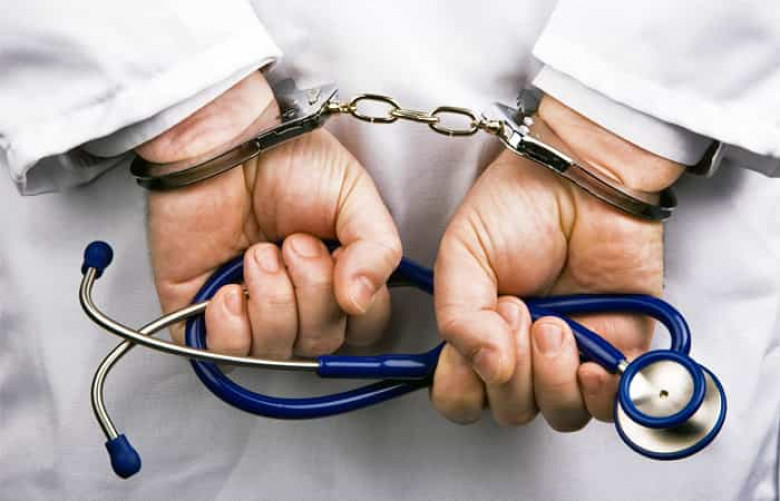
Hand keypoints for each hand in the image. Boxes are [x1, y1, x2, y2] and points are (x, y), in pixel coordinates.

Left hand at [138, 72, 400, 357]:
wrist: (226, 139)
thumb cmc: (291, 160)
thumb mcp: (356, 197)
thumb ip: (378, 250)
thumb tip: (360, 301)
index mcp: (339, 278)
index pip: (364, 328)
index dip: (359, 307)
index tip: (339, 257)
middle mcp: (299, 301)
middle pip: (320, 344)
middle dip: (311, 292)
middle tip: (294, 243)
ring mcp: (252, 311)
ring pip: (277, 351)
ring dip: (273, 301)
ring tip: (258, 254)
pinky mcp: (203, 314)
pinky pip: (226, 354)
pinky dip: (232, 327)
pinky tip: (230, 290)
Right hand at [431, 95, 683, 427]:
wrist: (584, 176)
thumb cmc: (519, 205)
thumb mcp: (462, 253)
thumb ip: (458, 316)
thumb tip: (488, 368)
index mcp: (479, 333)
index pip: (461, 396)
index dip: (465, 385)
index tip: (478, 339)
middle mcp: (522, 352)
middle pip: (509, 410)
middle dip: (512, 373)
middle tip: (518, 311)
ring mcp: (571, 355)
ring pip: (558, 413)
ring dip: (553, 377)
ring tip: (556, 324)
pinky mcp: (619, 349)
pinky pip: (612, 404)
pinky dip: (603, 395)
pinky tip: (594, 365)